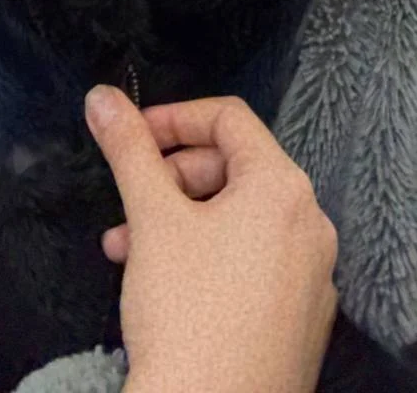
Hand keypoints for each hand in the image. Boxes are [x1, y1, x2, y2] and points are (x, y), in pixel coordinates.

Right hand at [85, 87, 338, 392]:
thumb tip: (103, 96)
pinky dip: (211, 259)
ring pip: (241, 221)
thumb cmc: (187, 312)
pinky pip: (256, 265)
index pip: (229, 119)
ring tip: (127, 250)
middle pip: (236, 168)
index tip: (128, 136)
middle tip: (127, 204)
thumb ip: (128, 148)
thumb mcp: (151, 217)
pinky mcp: (303, 321)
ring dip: (181, 221)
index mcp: (284, 188)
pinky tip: (168, 289)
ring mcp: (314, 277)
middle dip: (171, 178)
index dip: (173, 118)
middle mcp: (312, 225)